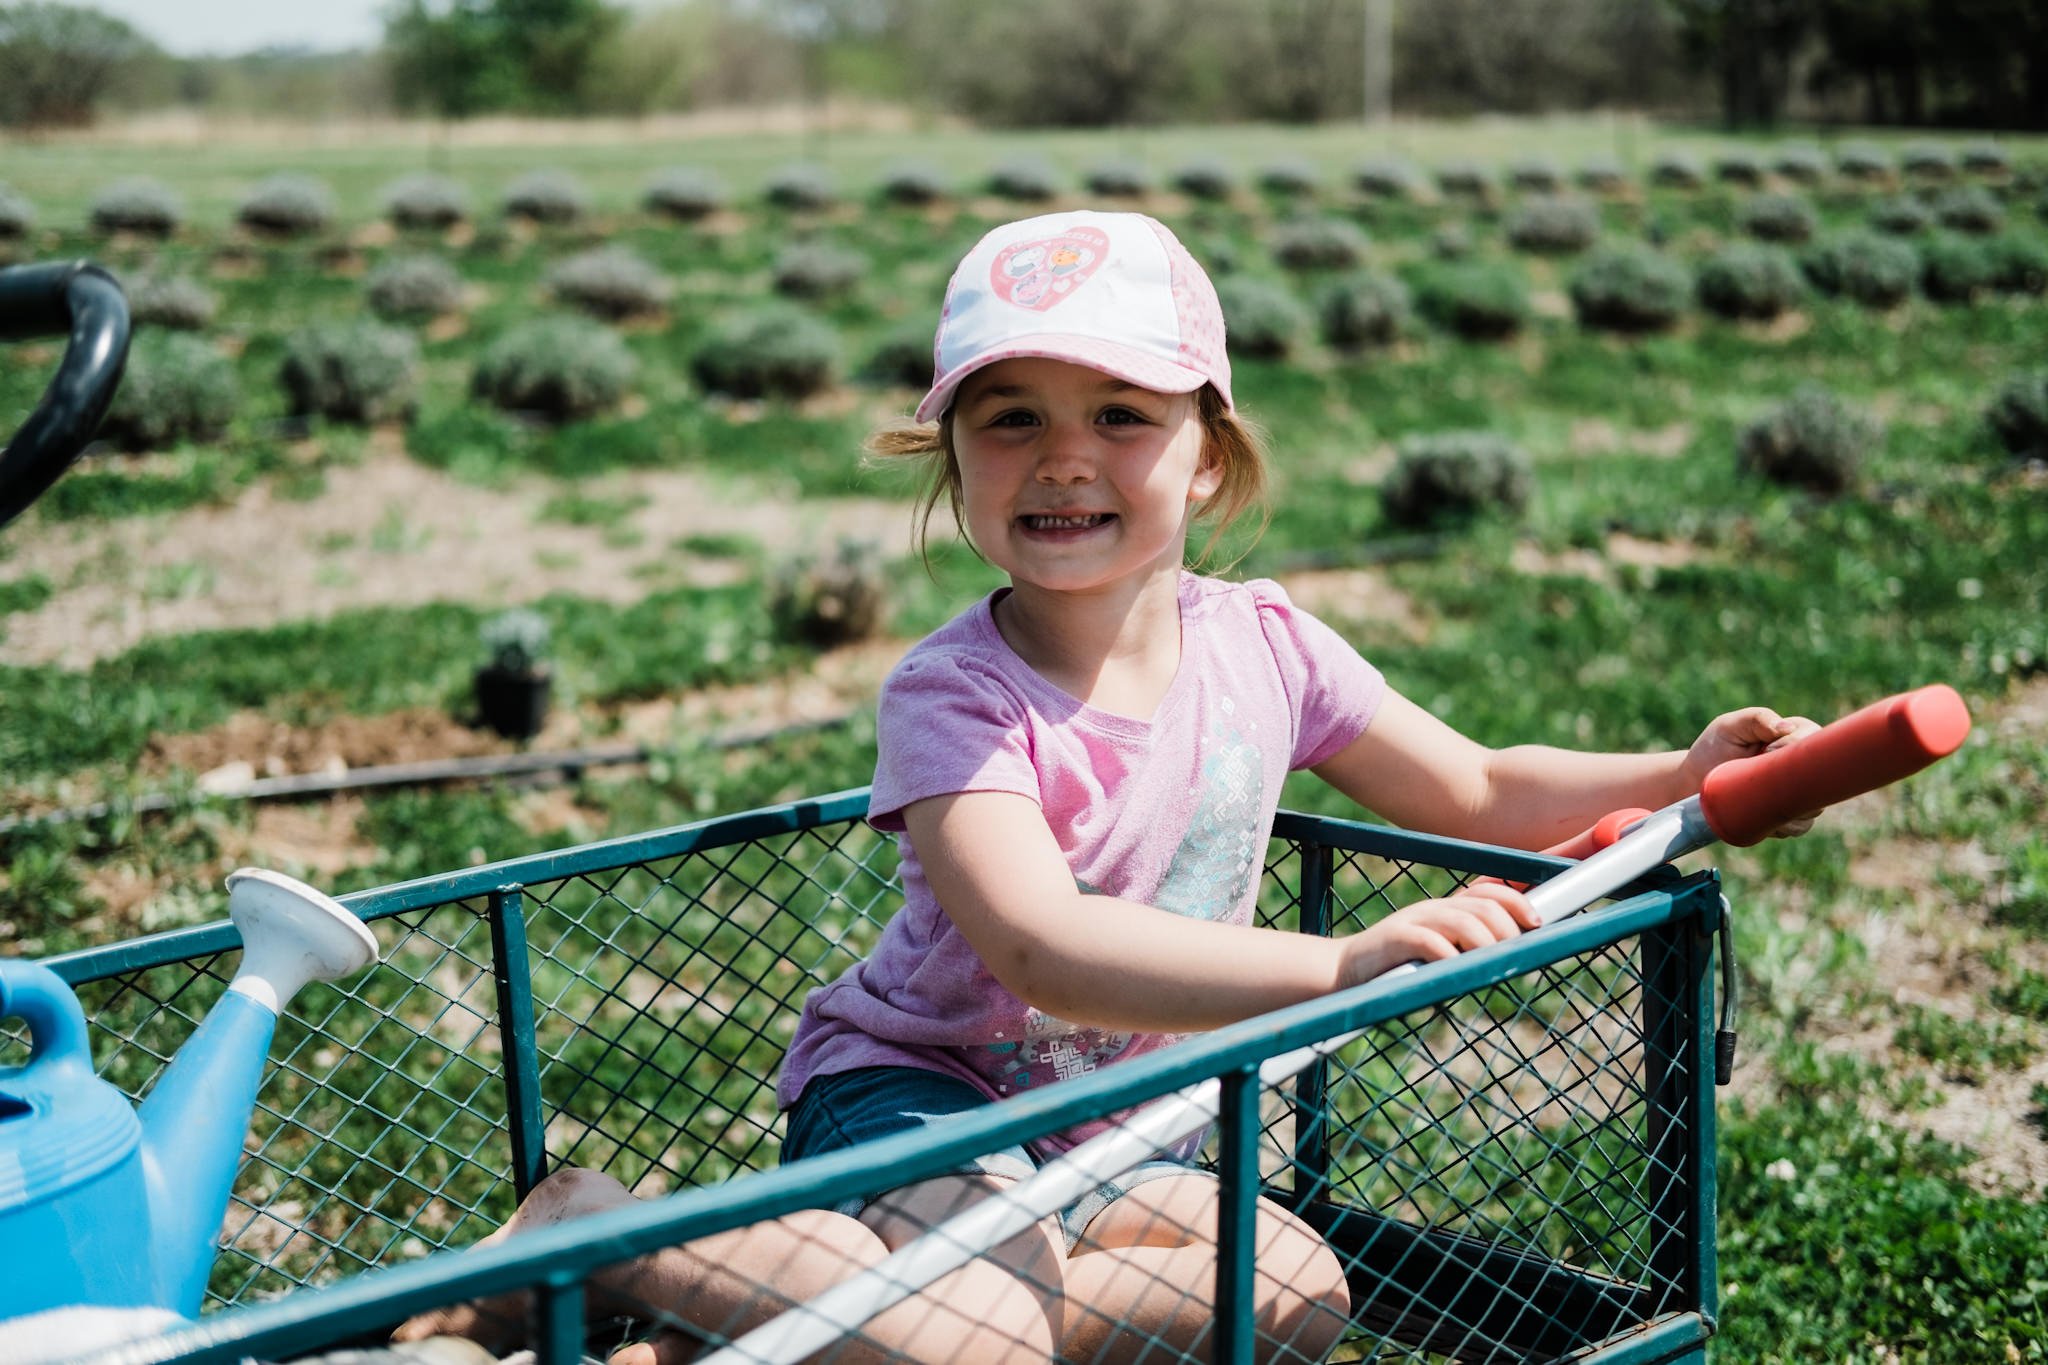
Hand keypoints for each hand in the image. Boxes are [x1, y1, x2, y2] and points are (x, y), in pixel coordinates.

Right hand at [1336, 882, 1540, 988]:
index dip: (1518, 901)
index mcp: (1446, 908)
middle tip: (1515, 952)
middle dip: (1508, 927)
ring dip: (1485, 942)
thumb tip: (1511, 954)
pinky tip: (1456, 968)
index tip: (1538, 923)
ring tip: (1492, 962)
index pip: (1489, 890)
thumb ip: (1466, 946)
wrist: (1344, 970)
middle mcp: (1433, 908)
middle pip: (1483, 904)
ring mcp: (1413, 921)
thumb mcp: (1437, 949)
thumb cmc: (1397, 964)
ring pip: (1462, 920)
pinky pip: (1427, 940)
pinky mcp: (1395, 939)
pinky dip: (1447, 954)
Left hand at [1683, 706, 1822, 836]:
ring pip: (1816, 804)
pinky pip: (1801, 826)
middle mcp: (1803, 767)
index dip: (1795, 747)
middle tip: (1762, 781)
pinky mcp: (1789, 817)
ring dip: (1791, 806)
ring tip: (1756, 798)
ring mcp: (1799, 793)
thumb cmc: (1715, 748)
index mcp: (1795, 736)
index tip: (1766, 750)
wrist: (1695, 782)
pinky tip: (1763, 818)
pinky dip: (1785, 825)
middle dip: (1796, 782)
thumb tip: (1786, 727)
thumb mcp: (1730, 727)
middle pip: (1823, 776)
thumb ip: (1757, 719)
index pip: (1815, 740)